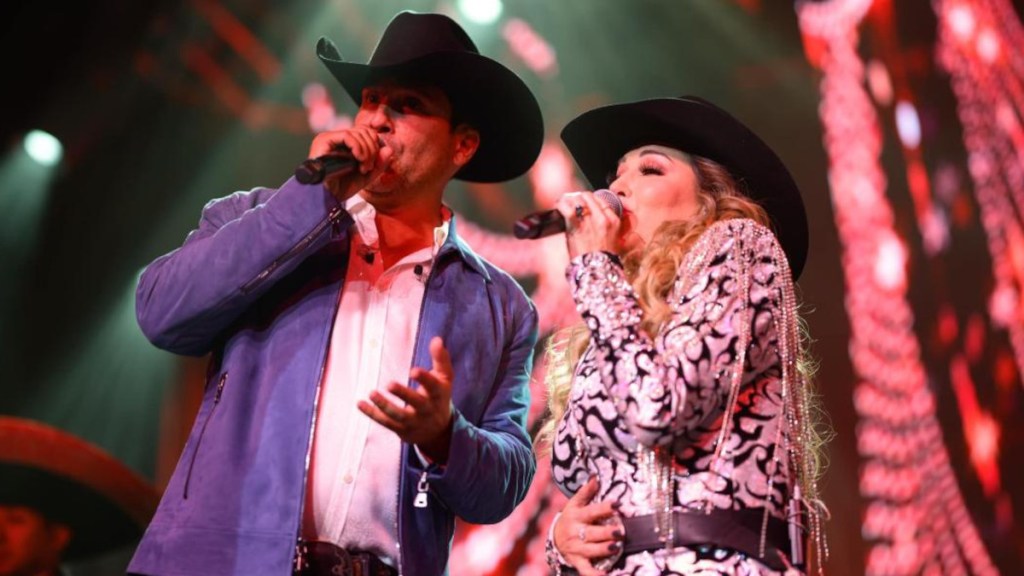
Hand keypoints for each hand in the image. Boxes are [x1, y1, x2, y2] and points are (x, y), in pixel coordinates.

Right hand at [308, 125, 392, 202]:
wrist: (325, 199)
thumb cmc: (342, 189)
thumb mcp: (366, 177)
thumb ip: (378, 164)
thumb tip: (389, 149)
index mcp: (345, 144)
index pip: (366, 131)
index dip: (375, 144)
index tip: (373, 164)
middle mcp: (336, 138)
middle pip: (364, 130)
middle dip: (372, 149)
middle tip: (368, 167)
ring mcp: (329, 138)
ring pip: (357, 132)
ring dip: (367, 151)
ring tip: (363, 168)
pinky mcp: (323, 140)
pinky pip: (347, 135)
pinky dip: (358, 146)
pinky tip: (359, 159)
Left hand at [358, 337, 453, 462]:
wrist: (438, 431)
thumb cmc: (439, 396)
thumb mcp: (444, 379)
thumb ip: (441, 359)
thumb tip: (437, 339)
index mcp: (438, 394)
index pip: (433, 386)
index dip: (424, 379)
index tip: (413, 371)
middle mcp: (427, 409)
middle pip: (416, 403)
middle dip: (403, 394)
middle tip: (390, 384)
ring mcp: (413, 421)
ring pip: (398, 415)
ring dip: (384, 405)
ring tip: (372, 393)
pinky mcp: (401, 429)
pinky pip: (385, 422)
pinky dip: (372, 413)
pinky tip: (360, 403)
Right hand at [553, 478, 624, 575]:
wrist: (554, 538)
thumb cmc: (570, 518)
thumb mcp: (574, 503)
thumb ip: (586, 491)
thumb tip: (596, 476)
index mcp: (576, 516)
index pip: (592, 511)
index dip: (605, 508)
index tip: (617, 504)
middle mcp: (575, 532)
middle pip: (592, 532)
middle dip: (606, 532)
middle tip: (620, 531)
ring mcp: (576, 548)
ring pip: (591, 550)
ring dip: (603, 549)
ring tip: (615, 547)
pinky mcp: (577, 561)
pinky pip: (586, 570)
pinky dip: (595, 575)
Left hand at [554, 192, 622, 258]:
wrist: (596, 270)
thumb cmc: (602, 260)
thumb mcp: (612, 242)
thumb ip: (607, 229)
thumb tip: (594, 223)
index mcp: (614, 221)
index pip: (602, 201)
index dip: (592, 201)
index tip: (585, 203)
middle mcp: (603, 217)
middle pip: (589, 197)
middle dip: (580, 198)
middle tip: (573, 202)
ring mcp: (590, 219)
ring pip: (579, 199)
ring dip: (570, 199)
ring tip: (564, 202)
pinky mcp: (577, 223)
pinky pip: (567, 207)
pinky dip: (561, 204)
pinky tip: (558, 205)